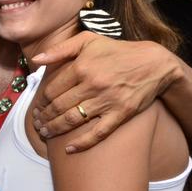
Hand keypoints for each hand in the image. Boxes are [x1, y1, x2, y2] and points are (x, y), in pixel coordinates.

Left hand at [32, 32, 181, 151]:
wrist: (155, 63)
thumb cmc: (117, 51)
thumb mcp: (88, 41)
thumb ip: (60, 49)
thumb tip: (37, 59)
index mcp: (81, 68)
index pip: (52, 90)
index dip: (40, 102)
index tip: (37, 109)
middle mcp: (92, 85)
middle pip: (59, 106)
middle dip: (44, 118)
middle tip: (37, 125)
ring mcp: (107, 100)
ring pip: (72, 120)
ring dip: (55, 129)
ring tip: (45, 134)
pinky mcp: (122, 113)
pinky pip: (98, 132)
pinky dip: (82, 143)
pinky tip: (69, 150)